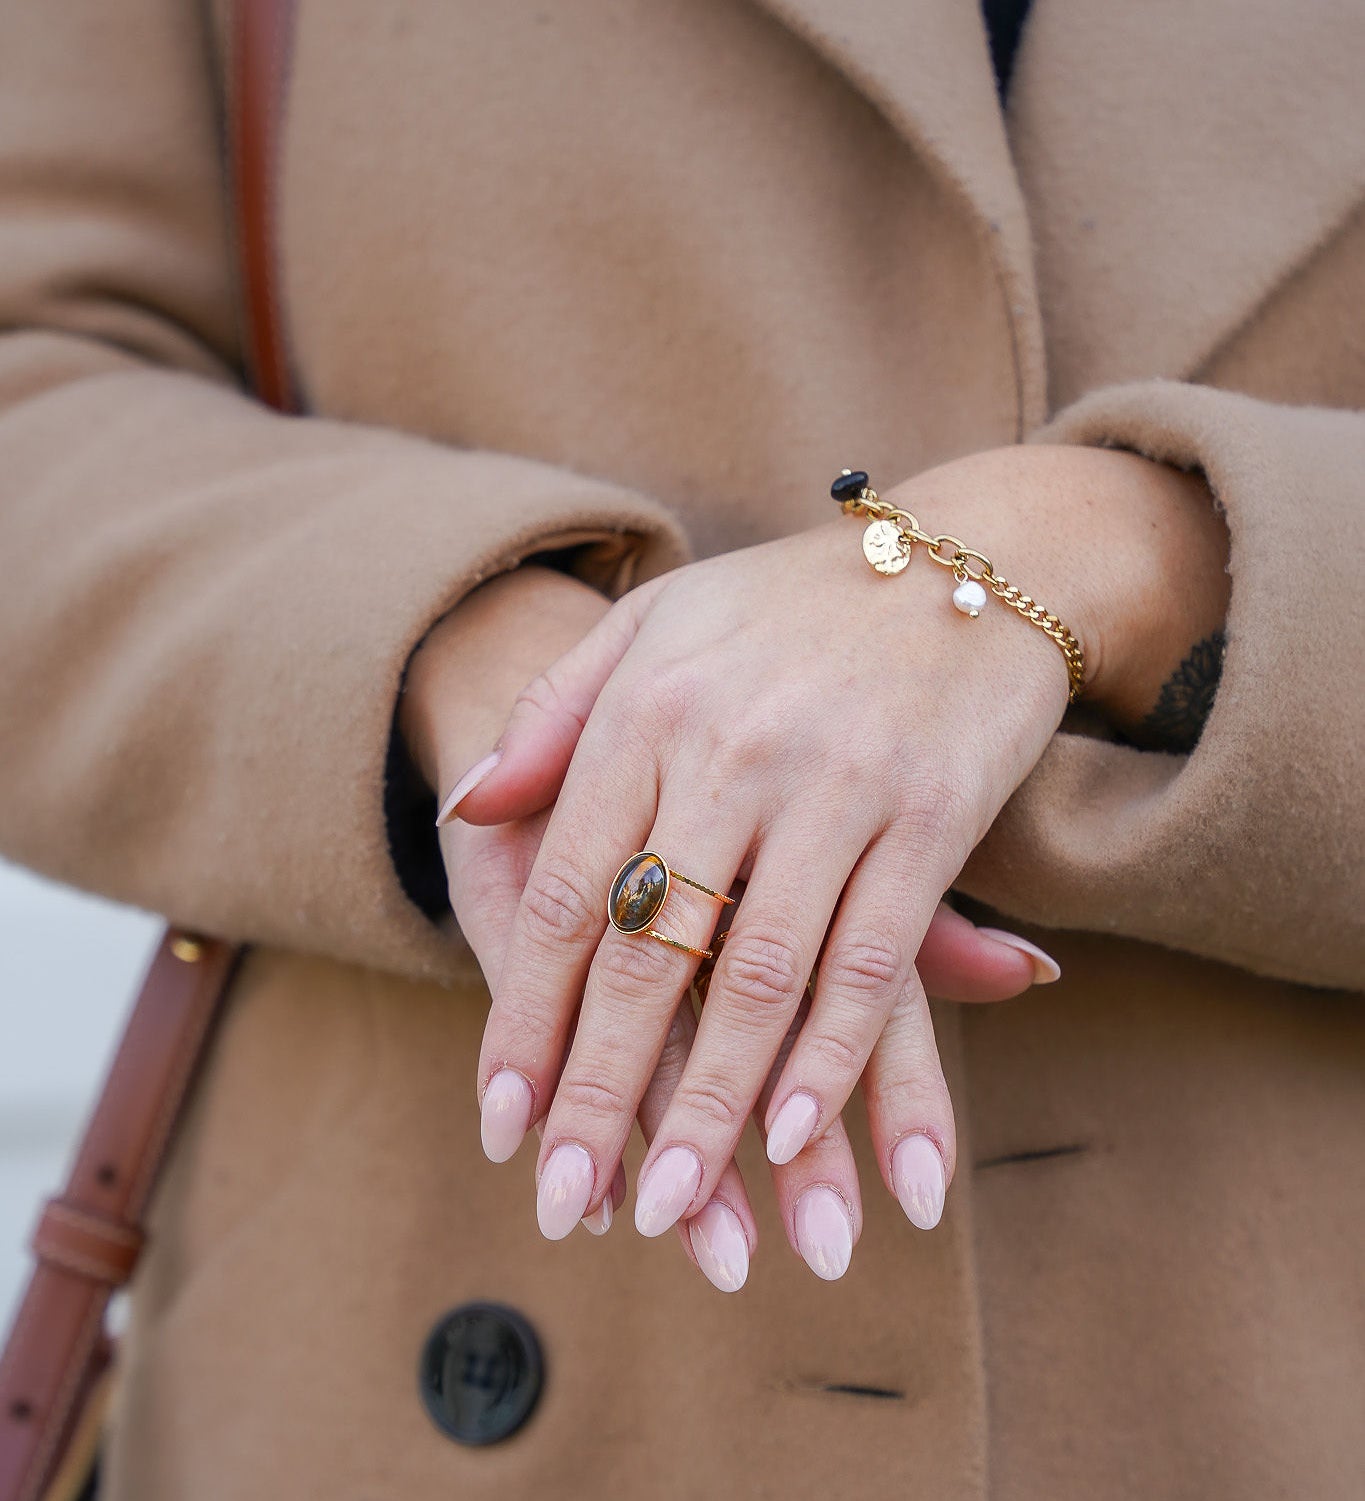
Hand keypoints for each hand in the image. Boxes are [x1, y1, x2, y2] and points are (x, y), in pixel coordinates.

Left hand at [404, 564, 1055, 1284]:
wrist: (963, 557)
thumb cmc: (785, 604)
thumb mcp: (652, 625)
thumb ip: (554, 718)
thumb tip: (466, 809)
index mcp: (649, 708)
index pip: (572, 896)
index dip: (530, 1019)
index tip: (503, 1123)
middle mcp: (732, 749)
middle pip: (648, 953)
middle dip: (602, 1093)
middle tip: (568, 1205)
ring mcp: (836, 784)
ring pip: (758, 975)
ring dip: (712, 1104)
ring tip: (671, 1205)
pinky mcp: (931, 815)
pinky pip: (870, 957)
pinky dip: (831, 1055)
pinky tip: (797, 1131)